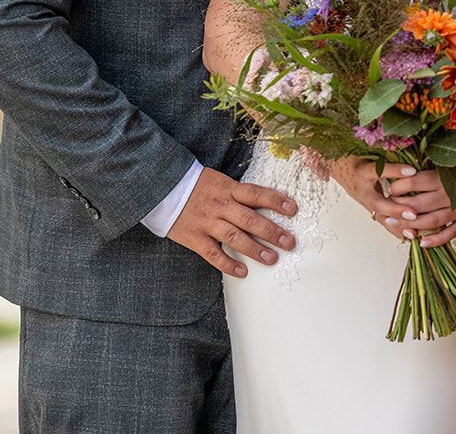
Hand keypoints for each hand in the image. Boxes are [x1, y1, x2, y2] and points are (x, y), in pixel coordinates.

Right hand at [168, 167, 298, 277]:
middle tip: (290, 242)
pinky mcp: (195, 238)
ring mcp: (207, 222)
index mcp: (228, 189)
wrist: (162, 189)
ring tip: (272, 259)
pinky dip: (228, 264)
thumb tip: (268, 203)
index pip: (256, 194)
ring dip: (255, 249)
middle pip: (249, 219)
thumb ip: (239, 194)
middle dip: (272, 231)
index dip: (276, 201)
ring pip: (234, 237)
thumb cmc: (197, 186)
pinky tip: (242, 273)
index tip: (293, 210)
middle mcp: (220, 205)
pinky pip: (213, 253)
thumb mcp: (220, 182)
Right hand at [329, 157, 427, 242]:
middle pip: (378, 203)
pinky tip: (409, 237)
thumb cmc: (354, 157)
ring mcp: (366, 201)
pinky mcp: (370, 208)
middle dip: (396, 209)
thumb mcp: (367, 150)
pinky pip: (383, 222)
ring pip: (381, 217)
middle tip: (413, 214)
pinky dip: (395, 230)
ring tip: (413, 233)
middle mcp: (363, 190)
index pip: (378, 171)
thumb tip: (408, 152)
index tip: (412, 171)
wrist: (338, 167)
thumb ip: (386, 151)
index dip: (395, 171)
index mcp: (362, 172)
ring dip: (397, 226)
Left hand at [389, 149, 455, 248]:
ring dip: (411, 225)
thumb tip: (413, 170)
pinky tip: (422, 242)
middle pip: (417, 206)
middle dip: (397, 207)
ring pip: (430, 222)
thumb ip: (437, 167)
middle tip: (384, 207)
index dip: (397, 185)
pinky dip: (436, 240)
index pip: (413, 184)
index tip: (387, 184)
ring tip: (395, 225)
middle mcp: (451, 195)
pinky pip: (451, 233)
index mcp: (445, 177)